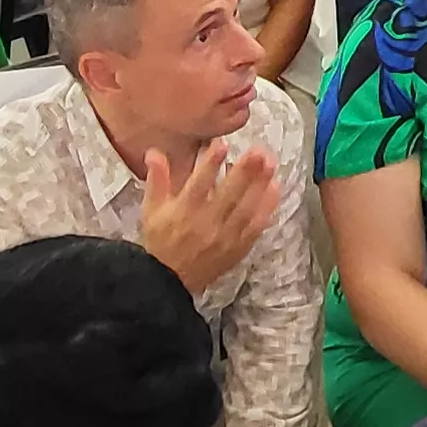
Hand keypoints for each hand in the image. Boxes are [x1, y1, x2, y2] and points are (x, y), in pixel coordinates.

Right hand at [139, 143, 285, 292]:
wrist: (168, 281)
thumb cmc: (160, 240)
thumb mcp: (152, 209)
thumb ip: (157, 179)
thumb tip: (154, 152)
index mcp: (183, 212)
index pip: (198, 185)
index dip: (210, 164)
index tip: (222, 145)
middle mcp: (206, 224)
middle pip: (229, 195)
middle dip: (245, 172)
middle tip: (259, 151)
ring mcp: (225, 237)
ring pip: (246, 209)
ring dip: (260, 185)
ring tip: (271, 163)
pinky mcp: (238, 248)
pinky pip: (256, 226)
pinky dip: (267, 207)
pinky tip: (275, 188)